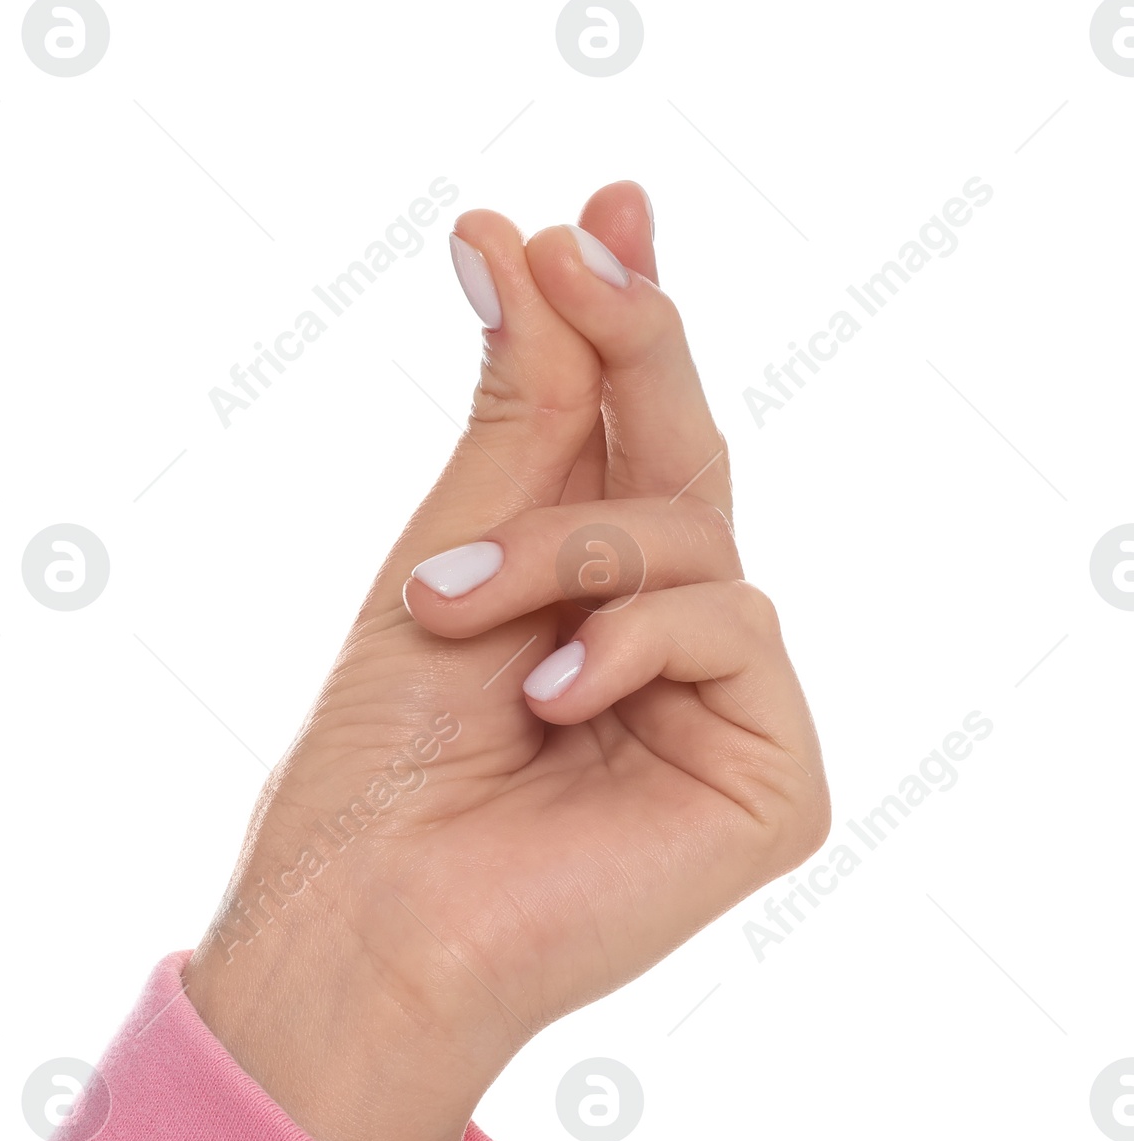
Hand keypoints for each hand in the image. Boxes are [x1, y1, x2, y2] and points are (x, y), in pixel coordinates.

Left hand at [184, 183, 827, 1140]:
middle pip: (684, 460)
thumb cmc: (382, 767)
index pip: (627, 444)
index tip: (578, 218)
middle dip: (634, 344)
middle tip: (584, 243)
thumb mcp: (447, 560)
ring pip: (695, 536)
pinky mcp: (769, 778)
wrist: (370, 922)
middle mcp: (660, 650)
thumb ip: (518, 418)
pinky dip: (632, 639)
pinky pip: (735, 627)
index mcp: (582, 607)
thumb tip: (521, 238)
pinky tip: (549, 698)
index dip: (617, 326)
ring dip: (562, 550)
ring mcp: (720, 712)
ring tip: (447, 615)